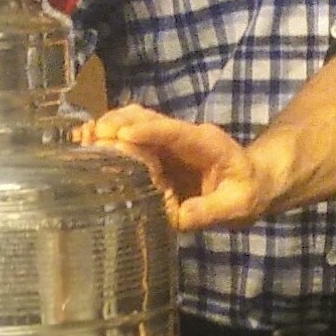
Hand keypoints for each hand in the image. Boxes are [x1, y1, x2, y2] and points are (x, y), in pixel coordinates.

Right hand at [82, 106, 274, 231]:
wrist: (254, 182)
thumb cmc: (248, 192)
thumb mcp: (237, 206)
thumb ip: (209, 211)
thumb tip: (176, 217)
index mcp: (205, 143)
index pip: (174, 131)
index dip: (148, 129)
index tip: (123, 134)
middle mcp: (183, 135)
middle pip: (147, 118)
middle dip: (118, 124)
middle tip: (90, 136)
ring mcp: (168, 141)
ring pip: (135, 122)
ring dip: (108, 127)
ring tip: (81, 138)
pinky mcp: (157, 151)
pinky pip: (131, 137)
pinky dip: (109, 137)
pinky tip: (87, 145)